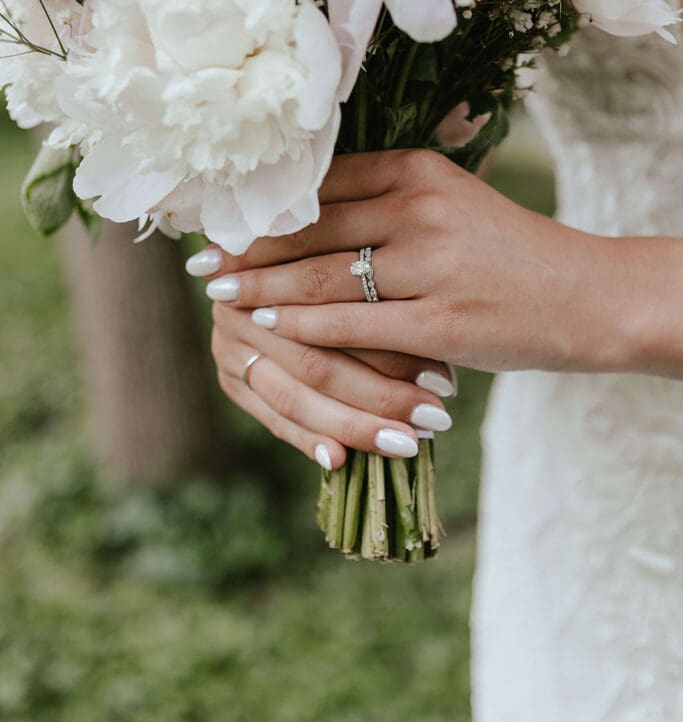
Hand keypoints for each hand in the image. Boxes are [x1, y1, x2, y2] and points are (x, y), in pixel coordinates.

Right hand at [188, 247, 455, 468]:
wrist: (265, 276)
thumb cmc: (349, 263)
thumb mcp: (359, 261)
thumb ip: (377, 292)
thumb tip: (440, 362)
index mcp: (275, 265)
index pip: (335, 318)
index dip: (390, 350)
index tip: (444, 379)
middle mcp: (242, 303)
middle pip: (315, 361)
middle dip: (379, 395)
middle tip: (434, 418)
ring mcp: (229, 342)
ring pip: (294, 396)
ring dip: (353, 425)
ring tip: (405, 444)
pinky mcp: (230, 377)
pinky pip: (273, 417)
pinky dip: (309, 439)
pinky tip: (340, 460)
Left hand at [196, 149, 629, 374]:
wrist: (584, 296)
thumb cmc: (508, 252)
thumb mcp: (452, 203)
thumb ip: (388, 201)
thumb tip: (308, 212)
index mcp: (419, 171)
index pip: (321, 185)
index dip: (265, 205)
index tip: (222, 219)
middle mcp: (419, 209)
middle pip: (310, 227)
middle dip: (247, 248)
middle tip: (201, 261)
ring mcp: (430, 265)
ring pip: (320, 275)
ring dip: (262, 286)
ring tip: (221, 294)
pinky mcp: (440, 321)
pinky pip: (350, 323)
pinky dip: (302, 324)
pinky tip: (269, 324)